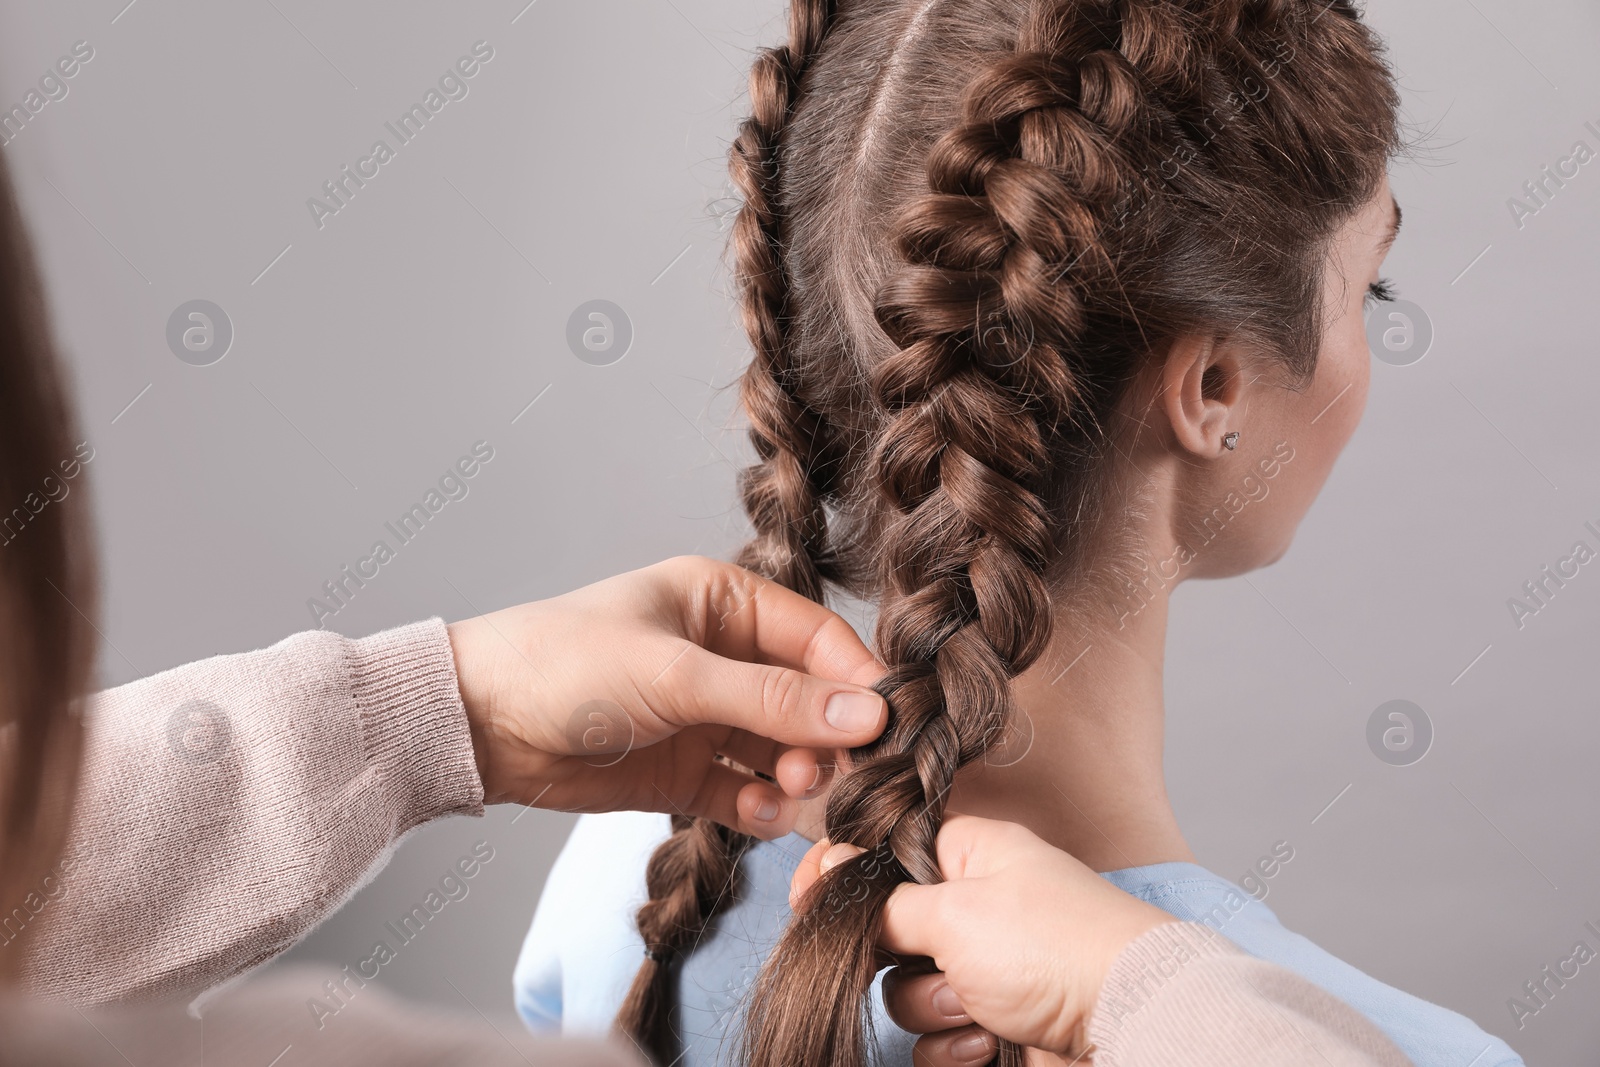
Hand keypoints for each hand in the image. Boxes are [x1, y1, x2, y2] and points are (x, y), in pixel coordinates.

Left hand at [446, 555, 887, 837]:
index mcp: (724, 603)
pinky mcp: (686, 772)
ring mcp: (707, 717)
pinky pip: (747, 791)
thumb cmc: (565, 666)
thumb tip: (867, 713)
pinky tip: (758, 813)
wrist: (478, 725)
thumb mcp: (676, 675)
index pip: (818, 637)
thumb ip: (773, 700)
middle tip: (830, 772)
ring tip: (791, 791)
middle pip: (810, 699)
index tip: (888, 724)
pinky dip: (762, 806)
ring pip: (784, 750)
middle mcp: (724, 657)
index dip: (856, 679)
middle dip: (827, 737)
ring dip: (798, 775)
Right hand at [789, 815, 1175, 1063]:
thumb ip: (882, 900)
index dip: (846, 876)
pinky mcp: (995, 1025)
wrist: (1126, 1024)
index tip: (810, 898)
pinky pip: (936, 1039)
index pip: (887, 853)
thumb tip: (831, 871)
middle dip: (899, 958)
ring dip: (932, 1008)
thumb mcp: (955, 909)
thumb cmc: (1052, 947)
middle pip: (890, 930)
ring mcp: (988, 969)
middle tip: (924, 961)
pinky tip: (992, 1043)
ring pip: (907, 992)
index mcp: (971, 856)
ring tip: (981, 1008)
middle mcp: (978, 908)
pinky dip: (955, 1046)